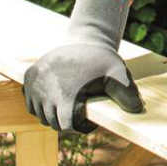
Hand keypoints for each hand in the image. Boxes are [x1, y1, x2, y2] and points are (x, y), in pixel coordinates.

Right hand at [23, 0, 143, 132]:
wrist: (85, 38)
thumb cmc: (102, 59)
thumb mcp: (119, 75)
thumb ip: (128, 94)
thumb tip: (137, 110)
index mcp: (66, 97)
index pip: (66, 127)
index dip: (79, 127)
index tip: (88, 119)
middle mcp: (46, 93)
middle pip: (53, 122)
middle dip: (66, 122)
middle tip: (79, 111)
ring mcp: (35, 85)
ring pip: (40, 114)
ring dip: (52, 115)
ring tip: (68, 104)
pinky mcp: (29, 77)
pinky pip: (30, 103)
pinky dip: (40, 105)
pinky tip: (55, 98)